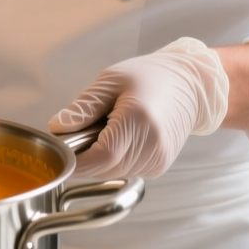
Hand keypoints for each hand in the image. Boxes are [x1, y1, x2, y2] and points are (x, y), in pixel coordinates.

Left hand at [47, 39, 230, 180]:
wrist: (190, 85)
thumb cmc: (150, 77)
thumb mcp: (110, 81)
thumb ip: (83, 107)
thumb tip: (58, 128)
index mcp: (139, 120)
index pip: (99, 158)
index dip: (75, 159)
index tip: (60, 147)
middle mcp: (152, 145)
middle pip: (102, 167)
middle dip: (85, 154)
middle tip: (85, 128)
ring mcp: (158, 159)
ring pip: (111, 172)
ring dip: (100, 156)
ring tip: (109, 127)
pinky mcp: (159, 166)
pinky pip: (124, 170)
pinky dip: (115, 158)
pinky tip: (122, 136)